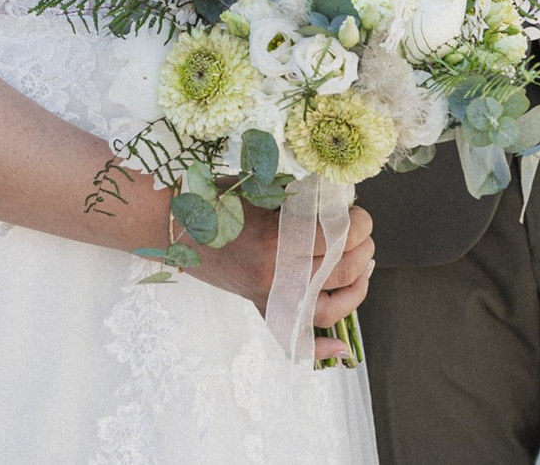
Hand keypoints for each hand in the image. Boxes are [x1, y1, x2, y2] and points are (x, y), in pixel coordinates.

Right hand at [187, 202, 376, 361]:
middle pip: (341, 271)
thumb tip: (341, 208)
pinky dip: (318, 347)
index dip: (360, 225)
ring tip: (365, 268)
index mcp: (278, 239)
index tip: (361, 214)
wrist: (175, 223)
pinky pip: (292, 336)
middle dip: (363, 249)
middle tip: (365, 234)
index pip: (338, 238)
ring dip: (357, 289)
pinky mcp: (260, 305)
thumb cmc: (216, 199)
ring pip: (329, 307)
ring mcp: (268, 295)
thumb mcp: (263, 190)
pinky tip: (340, 348)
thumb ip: (302, 202)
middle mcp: (276, 274)